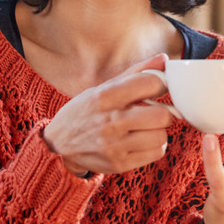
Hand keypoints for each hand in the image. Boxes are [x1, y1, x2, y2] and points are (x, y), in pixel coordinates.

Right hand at [42, 54, 175, 175]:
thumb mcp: (103, 88)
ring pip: (161, 136)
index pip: (150, 84)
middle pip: (161, 116)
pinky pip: (157, 153)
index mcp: (105, 96)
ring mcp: (114, 146)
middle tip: (153, 111)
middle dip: (162, 111)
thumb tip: (165, 59)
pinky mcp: (119, 164)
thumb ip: (136, 73)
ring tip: (145, 127)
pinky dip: (154, 146)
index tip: (158, 87)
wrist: (58, 144)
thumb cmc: (85, 111)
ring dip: (157, 130)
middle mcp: (109, 122)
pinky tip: (141, 140)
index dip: (160, 84)